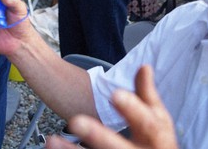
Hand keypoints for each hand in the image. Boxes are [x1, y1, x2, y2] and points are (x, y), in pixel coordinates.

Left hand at [45, 66, 178, 148]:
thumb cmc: (155, 141)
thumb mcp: (156, 116)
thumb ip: (147, 93)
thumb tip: (144, 66)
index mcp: (154, 137)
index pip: (146, 122)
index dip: (131, 109)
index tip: (116, 95)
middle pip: (116, 147)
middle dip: (98, 136)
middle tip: (76, 121)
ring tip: (51, 141)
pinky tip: (50, 148)